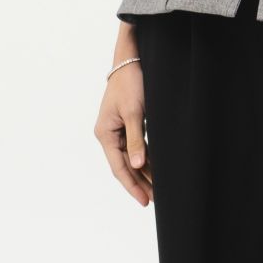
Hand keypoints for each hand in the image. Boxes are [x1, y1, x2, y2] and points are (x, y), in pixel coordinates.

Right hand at [95, 61, 152, 206]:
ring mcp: (117, 131)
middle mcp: (108, 135)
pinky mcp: (127, 126)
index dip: (132, 185)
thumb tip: (138, 166)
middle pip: (124, 166)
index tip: (144, 200)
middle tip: (154, 200)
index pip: (119, 167)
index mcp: (105, 133)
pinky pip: (136, 149)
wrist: (131, 61)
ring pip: (131, 159)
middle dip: (139, 183)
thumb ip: (136, 140)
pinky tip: (156, 171)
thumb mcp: (134, 113)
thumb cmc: (130, 83)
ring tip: (157, 190)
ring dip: (143, 174)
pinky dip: (146, 160)